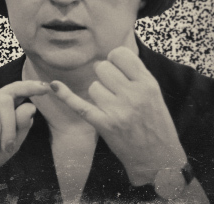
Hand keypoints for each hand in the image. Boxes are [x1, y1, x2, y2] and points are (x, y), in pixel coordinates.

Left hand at [50, 47, 187, 185]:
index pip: (120, 54)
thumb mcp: (155, 95)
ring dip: (98, 94)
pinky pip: (79, 104)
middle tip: (114, 90)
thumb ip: (136, 74)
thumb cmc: (156, 125)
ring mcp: (117, 110)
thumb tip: (112, 55)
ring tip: (112, 106)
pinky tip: (54, 85)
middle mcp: (133, 94)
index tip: (116, 68)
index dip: (114, 59)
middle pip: (102, 68)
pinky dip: (65, 95)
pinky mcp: (103, 124)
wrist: (158, 159)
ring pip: (93, 86)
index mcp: (147, 84)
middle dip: (105, 77)